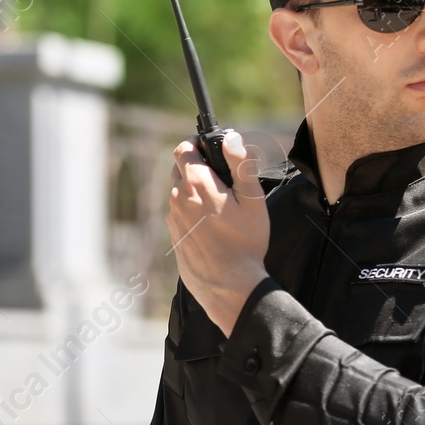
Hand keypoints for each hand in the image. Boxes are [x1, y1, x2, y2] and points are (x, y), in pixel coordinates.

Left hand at [167, 130, 270, 336]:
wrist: (230, 287)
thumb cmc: (244, 243)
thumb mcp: (251, 199)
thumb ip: (241, 164)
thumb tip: (231, 137)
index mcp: (194, 184)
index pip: (184, 148)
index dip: (196, 143)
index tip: (211, 149)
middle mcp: (177, 198)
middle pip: (180, 169)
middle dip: (198, 166)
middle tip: (222, 178)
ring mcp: (173, 218)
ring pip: (179, 192)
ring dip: (195, 190)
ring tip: (221, 204)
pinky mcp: (174, 235)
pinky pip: (180, 213)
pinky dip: (192, 211)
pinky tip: (213, 225)